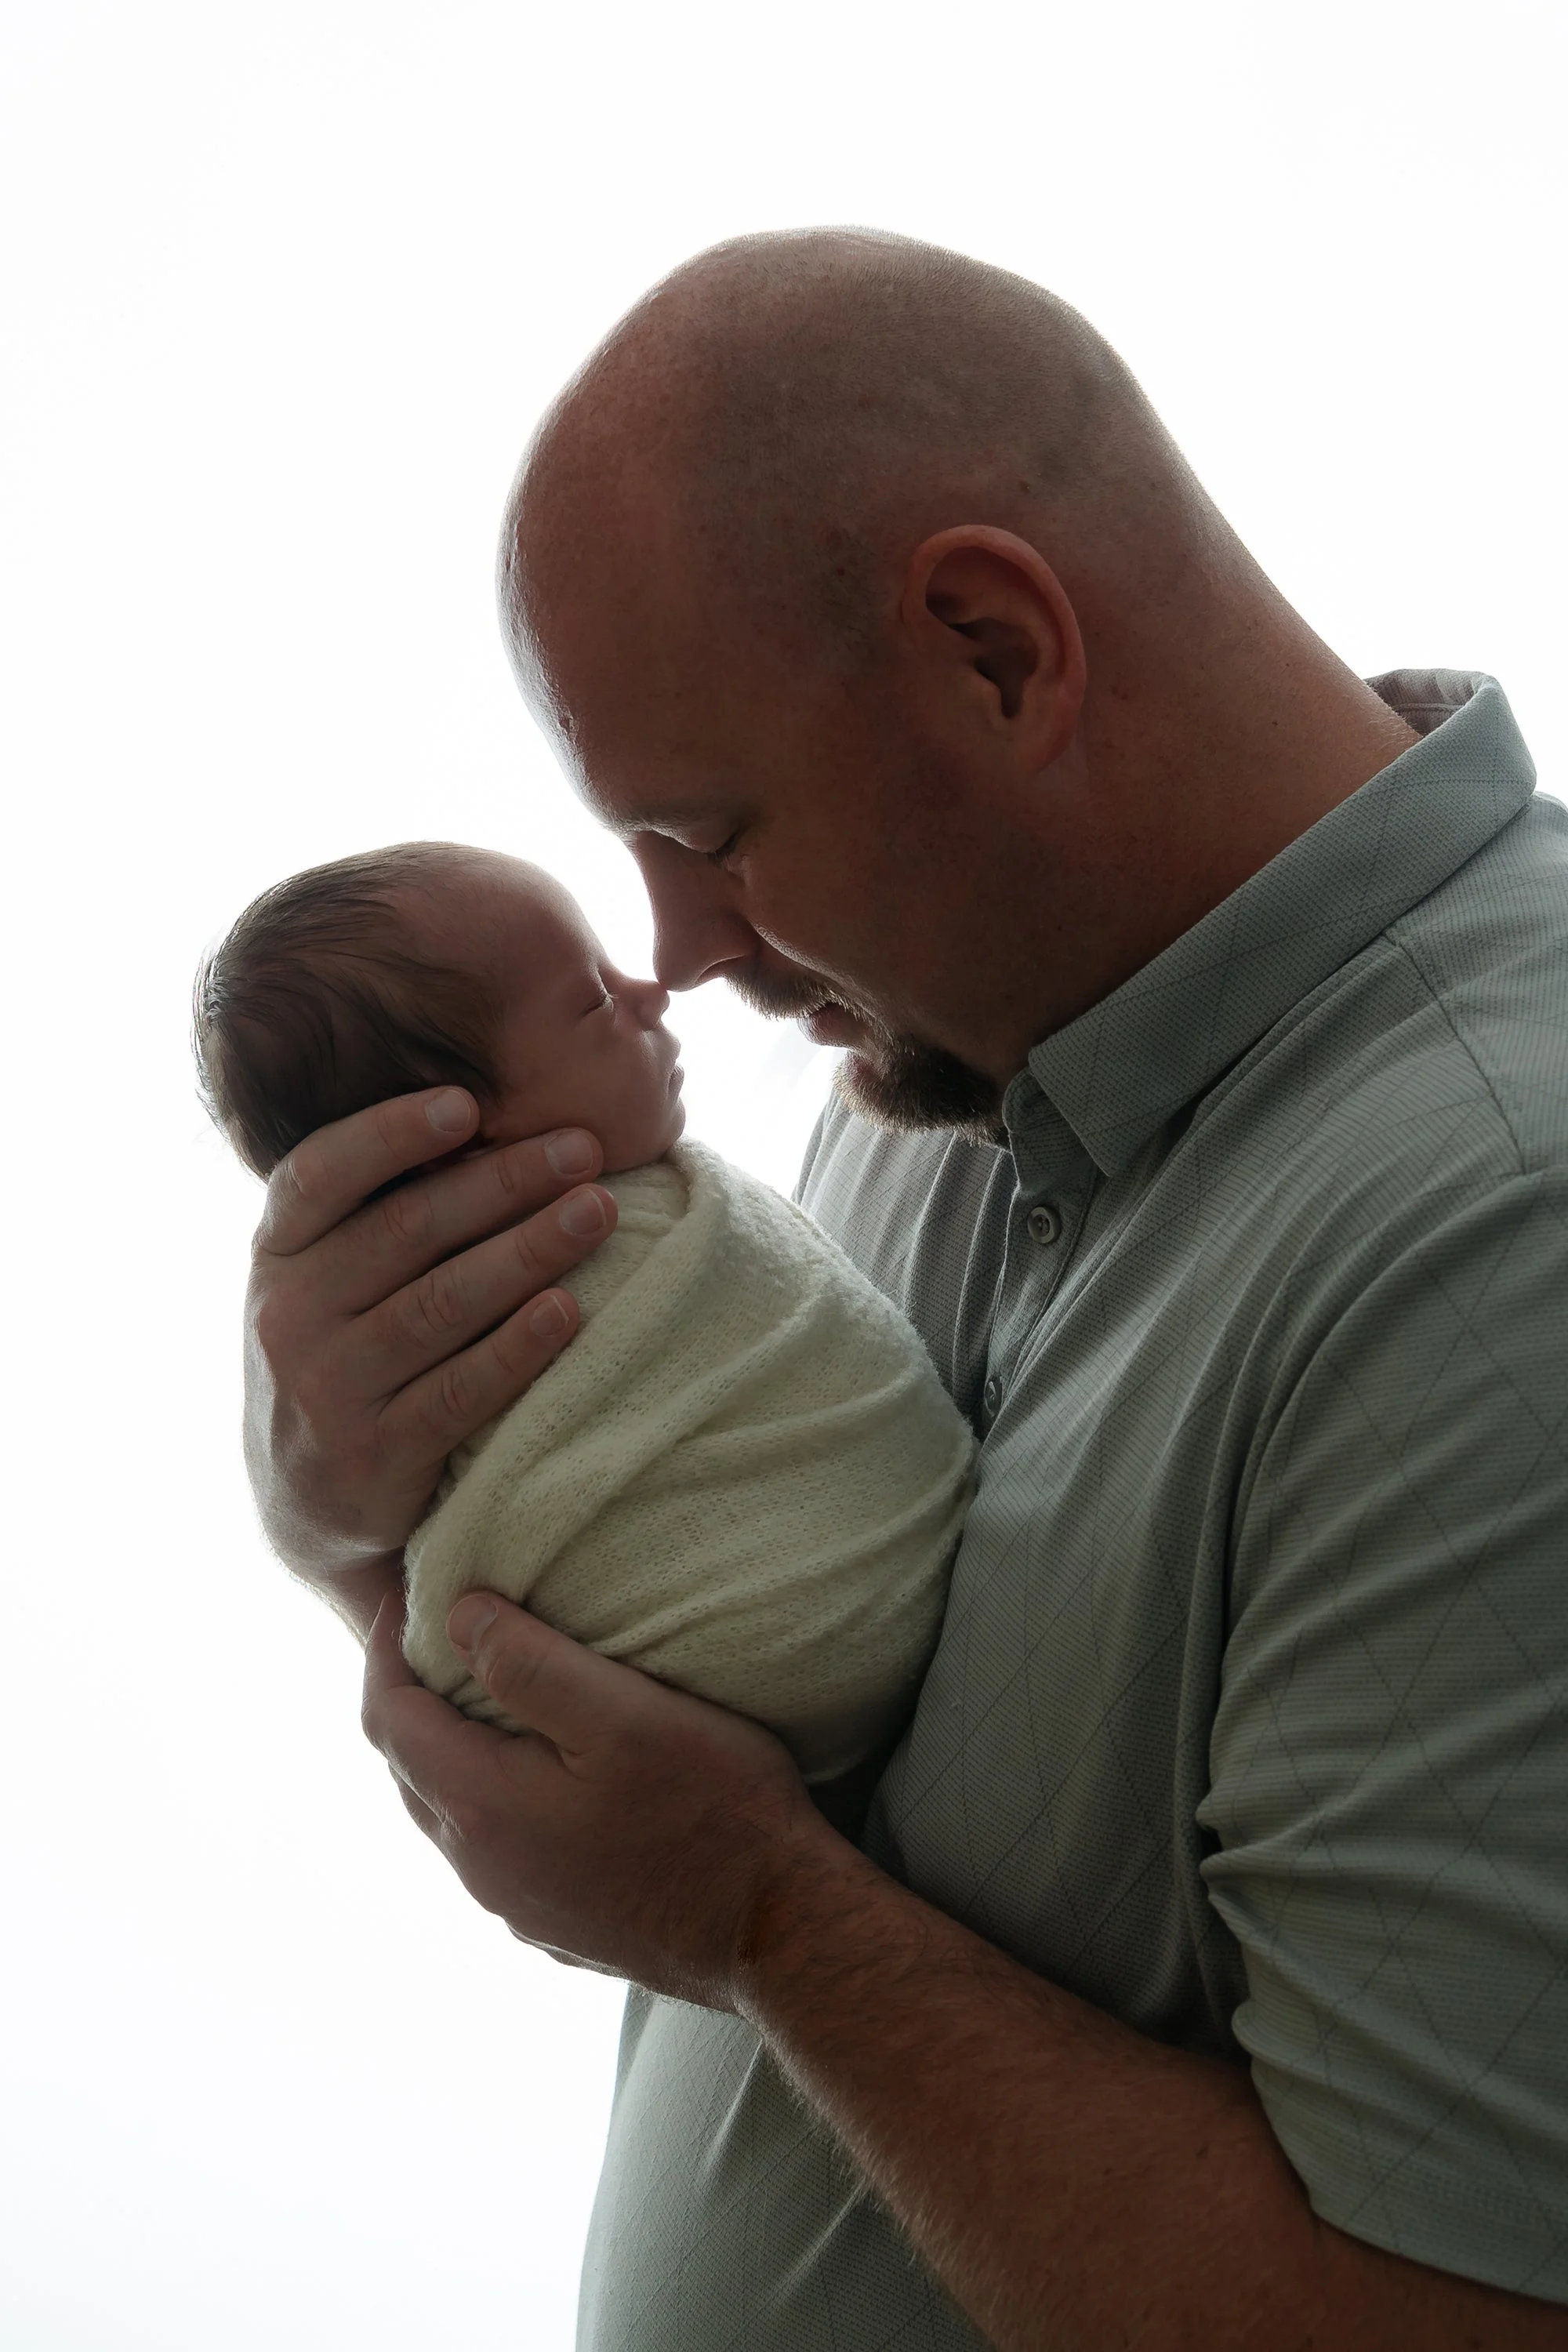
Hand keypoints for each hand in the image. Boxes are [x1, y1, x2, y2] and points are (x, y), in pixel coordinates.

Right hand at [243, 1087, 618, 1633]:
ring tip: (597, 1212)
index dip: (389, 1134)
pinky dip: (517, 1348)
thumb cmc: (347, 1354)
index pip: (319, 1174)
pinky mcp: (375, 1454)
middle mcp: (289, 1315)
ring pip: (441, 1304)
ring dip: (528, 1251)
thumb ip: (380, 1211)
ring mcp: (328, 1389)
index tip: (466, 1104)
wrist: (310, 1506)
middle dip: (503, 1182)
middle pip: (405, 1230)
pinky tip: (568, 1310)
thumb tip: (493, 1117)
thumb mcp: (328, 1279)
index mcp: (276, 1253)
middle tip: (583, 1150)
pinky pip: (458, 1391)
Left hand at [361, 1586, 838, 2006]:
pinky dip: (494, 1798)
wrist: (776, 1930)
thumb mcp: (623, 1712)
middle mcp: (479, 1869)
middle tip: (443, 1633)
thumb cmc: (711, 1809)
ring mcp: (515, 1907)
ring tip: (491, 1694)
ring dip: (453, 1750)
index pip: (387, 1718)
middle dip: (413, 1696)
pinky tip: (543, 1776)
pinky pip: (494, 1850)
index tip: (406, 1594)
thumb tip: (456, 1617)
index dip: (384, 1649)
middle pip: (408, 1768)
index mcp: (480, 1809)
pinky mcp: (554, 1926)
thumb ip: (528, 1663)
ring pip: (450, 1814)